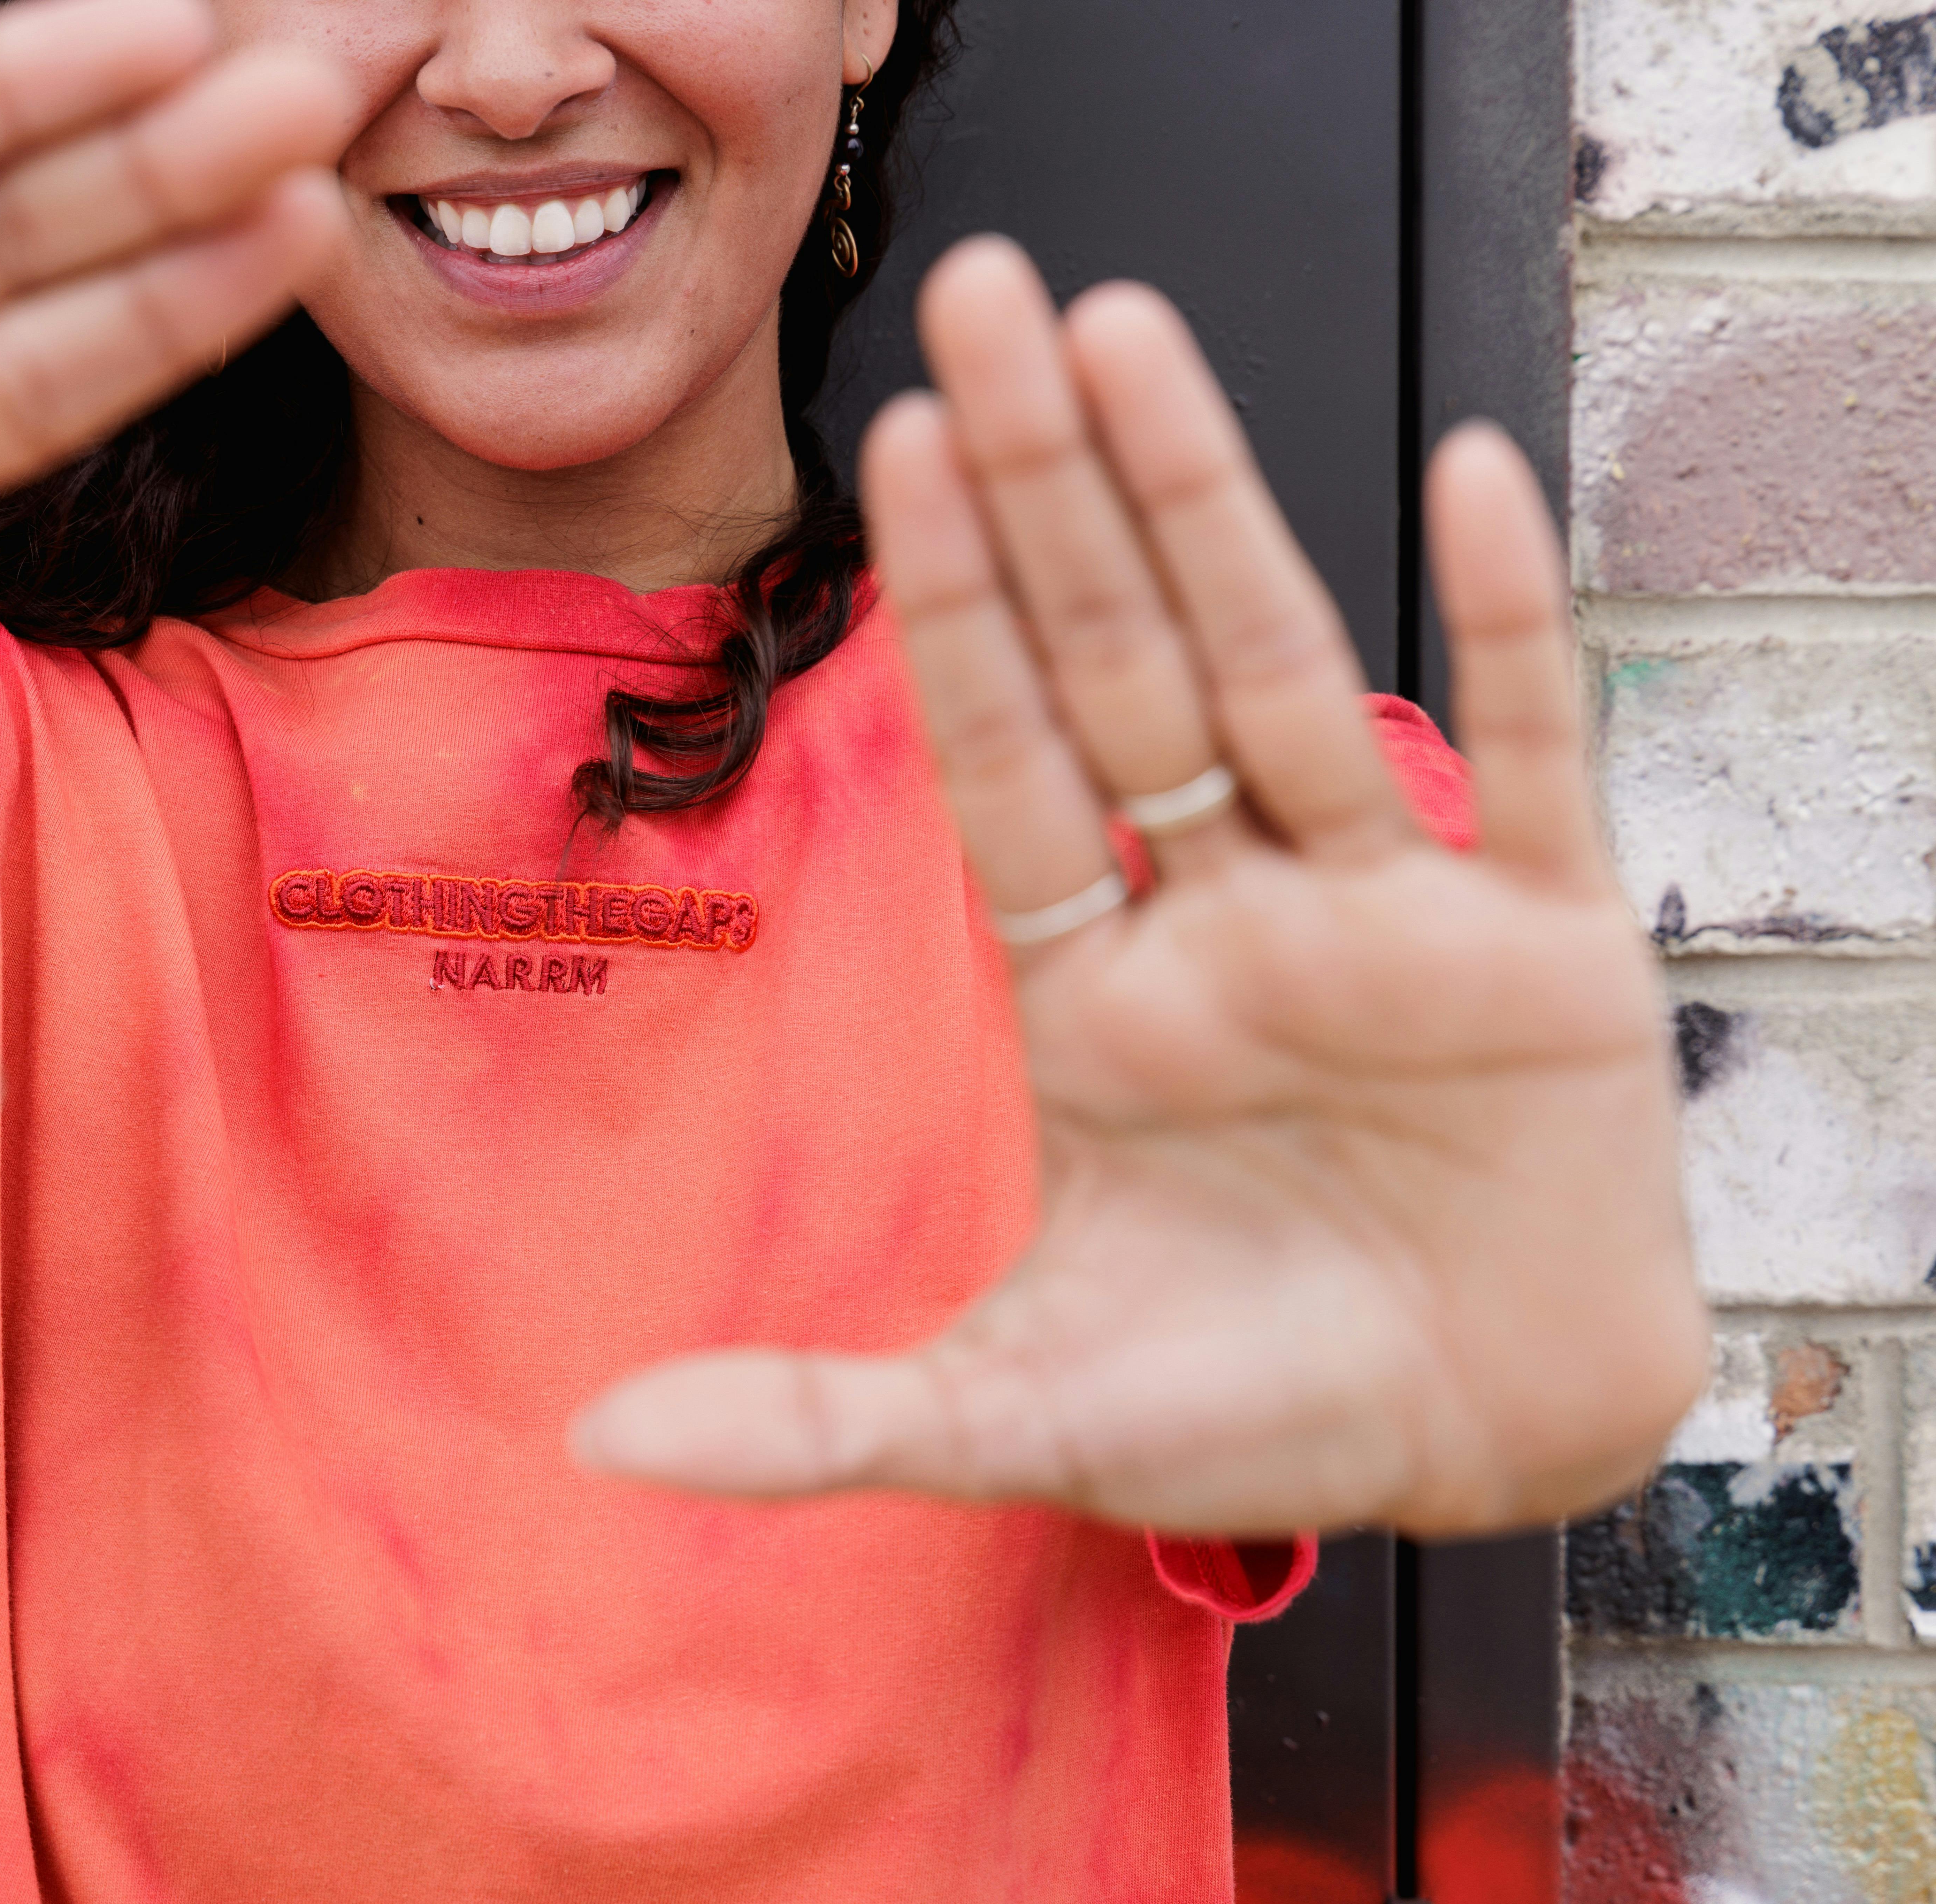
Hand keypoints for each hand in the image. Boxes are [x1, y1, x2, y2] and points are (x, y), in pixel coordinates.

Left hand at [571, 238, 1706, 1537]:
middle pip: (1119, 664)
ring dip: (1210, 499)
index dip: (948, 608)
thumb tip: (596, 1445)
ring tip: (1126, 331)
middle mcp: (1234, 922)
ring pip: (1284, 667)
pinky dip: (1512, 621)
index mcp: (1105, 998)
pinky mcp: (1550, 952)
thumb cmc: (1253, 1420)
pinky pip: (1537, 754)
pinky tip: (1464, 475)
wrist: (1482, 1447)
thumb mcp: (1018, 1421)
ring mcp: (1393, 918)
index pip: (1007, 756)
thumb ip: (817, 1418)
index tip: (885, 451)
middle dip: (1047, 490)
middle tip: (980, 303)